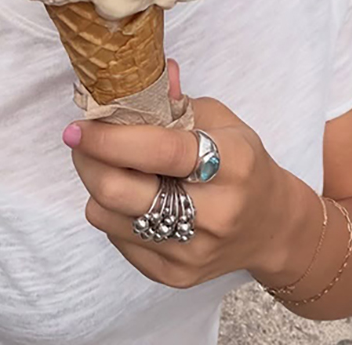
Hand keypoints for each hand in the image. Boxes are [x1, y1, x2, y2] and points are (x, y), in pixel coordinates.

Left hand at [64, 60, 309, 289]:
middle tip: (81, 140)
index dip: (111, 138)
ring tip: (107, 164)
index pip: (159, 151)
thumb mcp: (220, 120)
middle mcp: (215, 213)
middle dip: (88, 160)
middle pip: (121, 192)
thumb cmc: (241, 162)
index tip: (78, 126)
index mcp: (231, 163)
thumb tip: (130, 76)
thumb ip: (173, 100)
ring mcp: (193, 251)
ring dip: (95, 184)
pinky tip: (130, 195)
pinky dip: (112, 212)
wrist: (272, 227)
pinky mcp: (175, 275)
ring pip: (108, 217)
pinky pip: (117, 239)